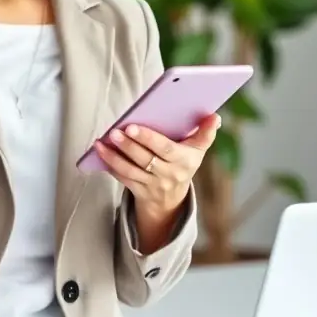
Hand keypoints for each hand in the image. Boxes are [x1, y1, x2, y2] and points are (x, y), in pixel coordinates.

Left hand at [93, 113, 220, 216]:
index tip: (132, 125)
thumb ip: (205, 133)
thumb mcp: (198, 150)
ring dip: (114, 156)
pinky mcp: (139, 192)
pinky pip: (123, 179)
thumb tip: (215, 116)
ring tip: (101, 142)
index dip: (148, 138)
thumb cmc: (183, 163)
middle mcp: (170, 175)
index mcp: (185, 161)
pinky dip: (110, 165)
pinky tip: (101, 152)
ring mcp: (154, 186)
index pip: (166, 149)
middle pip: (146, 159)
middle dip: (128, 145)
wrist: (173, 200)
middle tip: (114, 131)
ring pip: (131, 170)